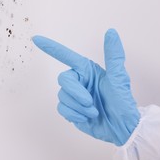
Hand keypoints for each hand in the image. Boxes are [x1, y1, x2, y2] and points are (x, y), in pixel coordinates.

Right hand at [32, 29, 139, 145]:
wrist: (121, 128)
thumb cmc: (123, 101)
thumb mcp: (119, 78)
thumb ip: (114, 55)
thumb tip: (111, 31)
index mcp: (87, 70)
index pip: (66, 55)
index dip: (51, 47)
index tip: (36, 39)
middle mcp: (78, 80)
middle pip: (63, 80)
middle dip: (76, 92)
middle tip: (90, 102)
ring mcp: (73, 96)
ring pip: (62, 96)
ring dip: (78, 106)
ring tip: (93, 111)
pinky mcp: (70, 110)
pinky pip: (62, 109)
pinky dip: (74, 114)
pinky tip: (86, 118)